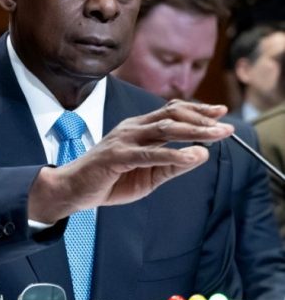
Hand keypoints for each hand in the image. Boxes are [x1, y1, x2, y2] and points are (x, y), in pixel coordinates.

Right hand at [29, 100, 234, 223]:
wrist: (73, 189)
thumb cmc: (107, 181)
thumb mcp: (148, 175)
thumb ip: (172, 165)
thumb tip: (202, 154)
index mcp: (137, 129)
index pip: (171, 112)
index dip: (196, 110)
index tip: (220, 113)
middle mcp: (131, 128)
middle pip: (172, 116)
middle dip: (202, 119)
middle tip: (226, 126)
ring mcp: (123, 140)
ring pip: (164, 129)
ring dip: (194, 132)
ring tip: (217, 136)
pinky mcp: (117, 156)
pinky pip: (150, 153)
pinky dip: (173, 154)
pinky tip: (191, 157)